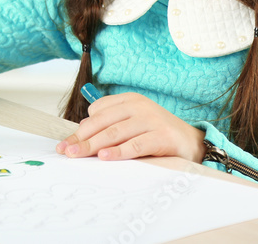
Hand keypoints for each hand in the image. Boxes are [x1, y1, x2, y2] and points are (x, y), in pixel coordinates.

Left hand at [56, 92, 205, 162]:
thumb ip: (111, 126)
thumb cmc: (157, 133)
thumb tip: (81, 133)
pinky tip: (105, 157)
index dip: (81, 129)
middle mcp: (138, 106)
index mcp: (129, 100)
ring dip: (94, 145)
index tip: (66, 143)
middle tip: (66, 151)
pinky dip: (119, 151)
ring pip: (115, 133)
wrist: (191, 142)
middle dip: (82, 138)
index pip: (98, 111)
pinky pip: (136, 144)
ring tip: (78, 154)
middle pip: (103, 122)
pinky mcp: (162, 136)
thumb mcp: (133, 124)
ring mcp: (151, 120)